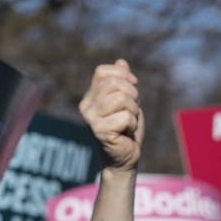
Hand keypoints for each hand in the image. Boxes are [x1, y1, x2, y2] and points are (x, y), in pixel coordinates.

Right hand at [78, 58, 143, 173]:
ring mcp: (91, 119)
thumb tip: (121, 62)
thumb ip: (123, 83)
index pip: (102, 72)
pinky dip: (132, 124)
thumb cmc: (126, 130)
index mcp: (90, 97)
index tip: (132, 85)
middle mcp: (86, 106)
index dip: (121, 74)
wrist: (124, 158)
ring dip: (134, 111)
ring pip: (122, 99)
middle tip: (131, 111)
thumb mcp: (127, 102)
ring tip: (128, 122)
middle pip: (114, 84)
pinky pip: (125, 117)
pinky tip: (126, 133)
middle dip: (132, 95)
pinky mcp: (100, 131)